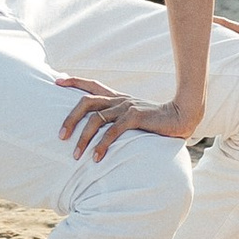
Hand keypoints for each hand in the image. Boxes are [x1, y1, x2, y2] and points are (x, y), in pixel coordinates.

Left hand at [55, 73, 201, 162]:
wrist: (182, 116)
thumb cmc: (157, 121)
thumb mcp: (135, 117)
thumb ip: (120, 121)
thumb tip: (104, 133)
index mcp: (117, 98)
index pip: (91, 85)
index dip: (73, 81)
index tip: (57, 81)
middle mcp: (119, 100)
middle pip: (86, 102)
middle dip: (70, 118)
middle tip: (60, 136)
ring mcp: (126, 107)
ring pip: (96, 118)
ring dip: (83, 138)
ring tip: (75, 155)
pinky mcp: (135, 117)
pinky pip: (113, 131)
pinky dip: (102, 145)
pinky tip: (96, 158)